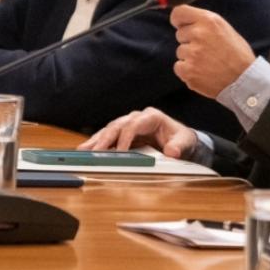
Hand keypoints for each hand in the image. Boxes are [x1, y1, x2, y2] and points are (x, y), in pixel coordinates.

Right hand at [78, 107, 199, 159]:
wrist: (180, 140)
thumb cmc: (181, 139)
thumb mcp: (185, 142)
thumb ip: (179, 147)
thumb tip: (172, 151)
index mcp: (151, 117)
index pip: (133, 124)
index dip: (125, 137)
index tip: (119, 151)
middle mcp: (137, 118)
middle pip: (117, 126)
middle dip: (105, 139)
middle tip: (95, 151)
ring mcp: (128, 124)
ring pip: (109, 130)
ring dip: (96, 140)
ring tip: (84, 150)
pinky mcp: (123, 133)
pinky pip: (108, 136)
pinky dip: (98, 143)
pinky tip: (87, 149)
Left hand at [171, 5, 256, 98]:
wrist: (245, 80)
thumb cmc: (237, 54)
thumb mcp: (225, 29)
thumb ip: (204, 23)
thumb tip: (184, 22)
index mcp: (209, 21)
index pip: (178, 13)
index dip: (179, 20)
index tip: (182, 25)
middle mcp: (199, 34)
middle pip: (179, 34)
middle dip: (189, 41)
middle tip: (207, 50)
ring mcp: (192, 53)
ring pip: (180, 51)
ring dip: (190, 57)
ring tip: (208, 62)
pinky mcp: (188, 70)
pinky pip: (179, 67)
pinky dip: (187, 71)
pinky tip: (203, 72)